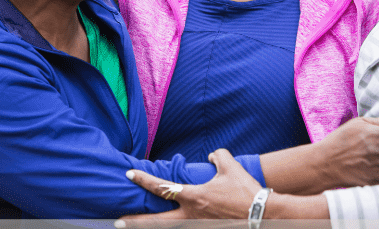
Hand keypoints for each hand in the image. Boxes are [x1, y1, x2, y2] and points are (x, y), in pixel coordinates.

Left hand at [117, 149, 261, 224]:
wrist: (261, 213)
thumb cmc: (244, 189)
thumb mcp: (230, 165)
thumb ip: (217, 156)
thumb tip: (211, 156)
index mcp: (193, 196)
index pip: (161, 187)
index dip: (143, 180)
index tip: (129, 174)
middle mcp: (190, 214)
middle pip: (155, 222)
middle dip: (134, 222)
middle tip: (117, 222)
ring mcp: (197, 225)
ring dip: (151, 228)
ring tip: (134, 227)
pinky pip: (185, 228)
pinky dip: (174, 227)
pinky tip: (167, 226)